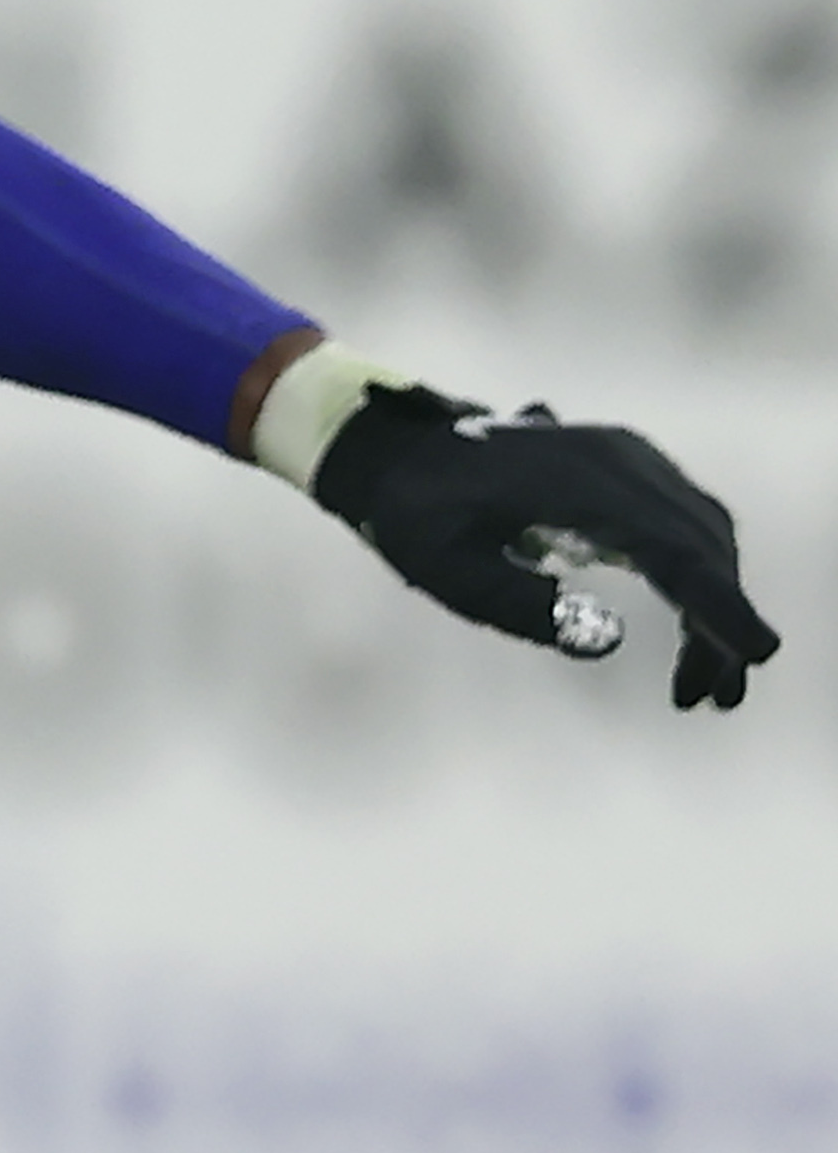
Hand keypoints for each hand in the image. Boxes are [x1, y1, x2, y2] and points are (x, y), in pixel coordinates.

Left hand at [311, 384, 780, 709]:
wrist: (394, 452)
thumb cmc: (413, 515)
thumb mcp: (443, 568)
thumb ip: (515, 602)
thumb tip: (605, 640)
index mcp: (577, 481)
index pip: (673, 549)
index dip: (720, 606)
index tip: (757, 655)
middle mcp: (618, 460)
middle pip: (702, 546)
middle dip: (718, 626)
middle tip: (704, 701)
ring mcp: (628, 457)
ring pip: (703, 536)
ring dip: (713, 607)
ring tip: (699, 688)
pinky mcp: (627, 468)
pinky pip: (684, 524)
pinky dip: (698, 578)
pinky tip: (692, 632)